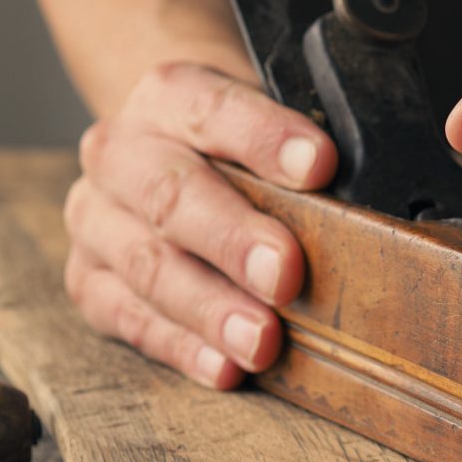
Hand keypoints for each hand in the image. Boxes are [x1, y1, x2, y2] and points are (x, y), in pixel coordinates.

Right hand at [63, 63, 336, 387]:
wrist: (172, 146)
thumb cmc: (239, 141)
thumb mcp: (269, 119)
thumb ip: (306, 146)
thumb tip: (370, 190)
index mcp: (169, 96)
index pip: (214, 109)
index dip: (267, 137)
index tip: (320, 166)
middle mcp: (122, 152)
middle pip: (172, 195)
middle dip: (233, 239)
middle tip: (285, 274)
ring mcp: (98, 218)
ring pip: (149, 266)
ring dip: (210, 308)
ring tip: (262, 341)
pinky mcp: (90, 278)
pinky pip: (128, 318)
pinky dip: (180, 346)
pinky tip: (223, 366)